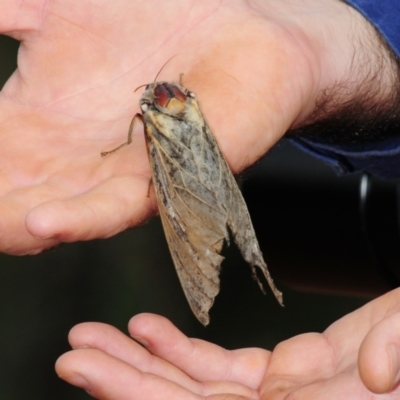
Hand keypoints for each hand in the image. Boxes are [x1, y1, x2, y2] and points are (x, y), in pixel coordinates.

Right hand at [0, 0, 392, 253]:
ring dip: (16, 226)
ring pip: (59, 214)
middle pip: (15, 197)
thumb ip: (14, 15)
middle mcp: (76, 159)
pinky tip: (39, 222)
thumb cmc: (152, 18)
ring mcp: (119, 174)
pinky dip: (80, 216)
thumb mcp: (63, 9)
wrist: (232, 28)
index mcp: (44, 123)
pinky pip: (118, 205)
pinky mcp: (165, 178)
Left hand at [56, 288, 399, 398]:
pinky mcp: (283, 373)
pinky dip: (180, 347)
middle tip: (72, 353)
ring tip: (97, 337)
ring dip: (140, 360)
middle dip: (120, 378)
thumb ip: (395, 353)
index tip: (88, 370)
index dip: (139, 396)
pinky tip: (150, 328)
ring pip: (192, 384)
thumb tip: (366, 371)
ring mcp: (278, 398)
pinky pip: (219, 366)